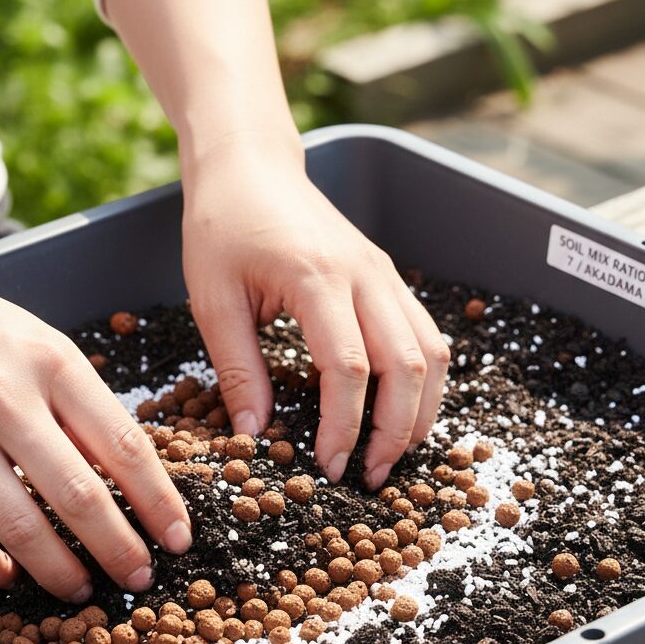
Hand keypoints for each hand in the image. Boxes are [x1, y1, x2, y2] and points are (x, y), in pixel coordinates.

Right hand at [0, 250, 191, 599]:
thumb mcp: (43, 347)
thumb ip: (82, 406)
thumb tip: (130, 476)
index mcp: (54, 365)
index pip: (124, 446)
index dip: (158, 501)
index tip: (178, 537)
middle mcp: (6, 398)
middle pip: (79, 494)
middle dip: (118, 549)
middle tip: (139, 578)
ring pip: (19, 524)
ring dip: (58, 570)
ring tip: (80, 589)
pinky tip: (9, 577)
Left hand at [182, 134, 449, 489]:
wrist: (250, 166)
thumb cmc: (223, 226)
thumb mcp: (213, 300)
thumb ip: (236, 369)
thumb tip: (254, 435)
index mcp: (317, 277)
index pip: (350, 368)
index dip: (344, 427)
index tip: (328, 468)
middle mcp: (365, 274)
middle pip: (409, 365)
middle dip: (396, 431)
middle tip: (369, 477)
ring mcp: (384, 273)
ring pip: (432, 351)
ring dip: (421, 410)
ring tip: (392, 453)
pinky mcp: (387, 276)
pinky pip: (425, 333)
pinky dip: (423, 380)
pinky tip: (401, 409)